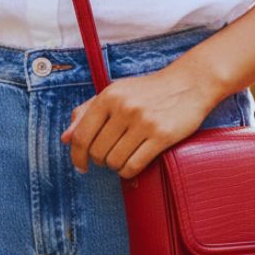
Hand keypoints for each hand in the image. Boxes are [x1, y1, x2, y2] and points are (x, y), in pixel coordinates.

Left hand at [58, 59, 217, 179]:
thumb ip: (87, 112)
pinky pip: (134, 165)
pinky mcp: (162, 135)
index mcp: (109, 96)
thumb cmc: (148, 91)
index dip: (76, 156)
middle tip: (110, 156)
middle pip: (97, 152)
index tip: (81, 166)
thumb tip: (65, 138)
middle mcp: (124, 108)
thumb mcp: (116, 93)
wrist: (189, 83)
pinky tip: (133, 163)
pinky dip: (129, 171)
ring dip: (116, 166)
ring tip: (124, 157)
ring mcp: (143, 122)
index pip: (82, 135)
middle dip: (100, 160)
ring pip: (114, 161)